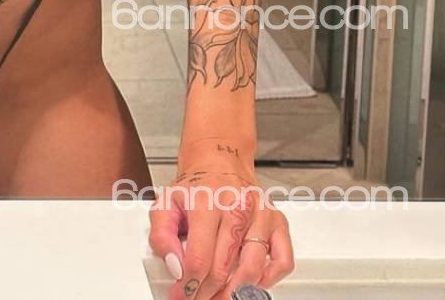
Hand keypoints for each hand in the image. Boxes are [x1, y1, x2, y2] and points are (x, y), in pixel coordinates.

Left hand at [148, 165, 293, 297]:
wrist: (220, 159)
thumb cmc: (196, 185)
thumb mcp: (165, 202)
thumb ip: (161, 235)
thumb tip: (174, 265)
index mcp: (207, 203)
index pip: (198, 259)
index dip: (187, 286)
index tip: (180, 295)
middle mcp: (237, 208)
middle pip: (223, 268)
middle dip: (206, 293)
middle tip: (196, 298)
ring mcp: (261, 215)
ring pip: (251, 269)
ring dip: (233, 292)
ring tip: (218, 297)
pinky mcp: (277, 222)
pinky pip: (283, 261)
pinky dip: (269, 279)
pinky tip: (251, 283)